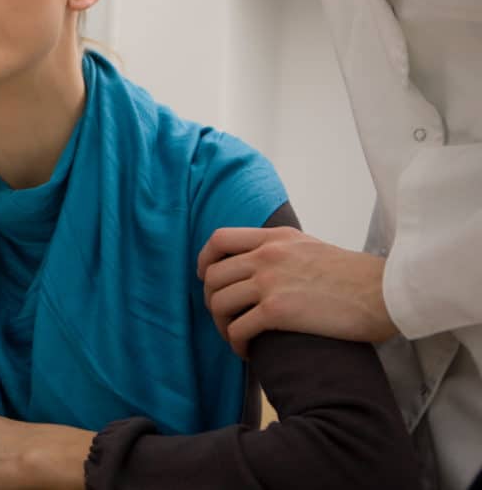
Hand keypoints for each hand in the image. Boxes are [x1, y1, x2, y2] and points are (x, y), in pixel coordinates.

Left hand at [198, 226, 397, 356]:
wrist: (386, 292)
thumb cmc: (356, 276)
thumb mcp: (311, 247)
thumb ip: (282, 250)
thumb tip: (262, 264)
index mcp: (274, 238)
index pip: (219, 240)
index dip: (205, 261)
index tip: (206, 279)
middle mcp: (266, 255)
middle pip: (213, 277)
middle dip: (211, 301)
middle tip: (226, 319)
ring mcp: (269, 281)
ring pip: (219, 303)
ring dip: (222, 326)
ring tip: (237, 339)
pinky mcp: (278, 311)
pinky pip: (238, 329)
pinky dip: (237, 344)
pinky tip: (249, 352)